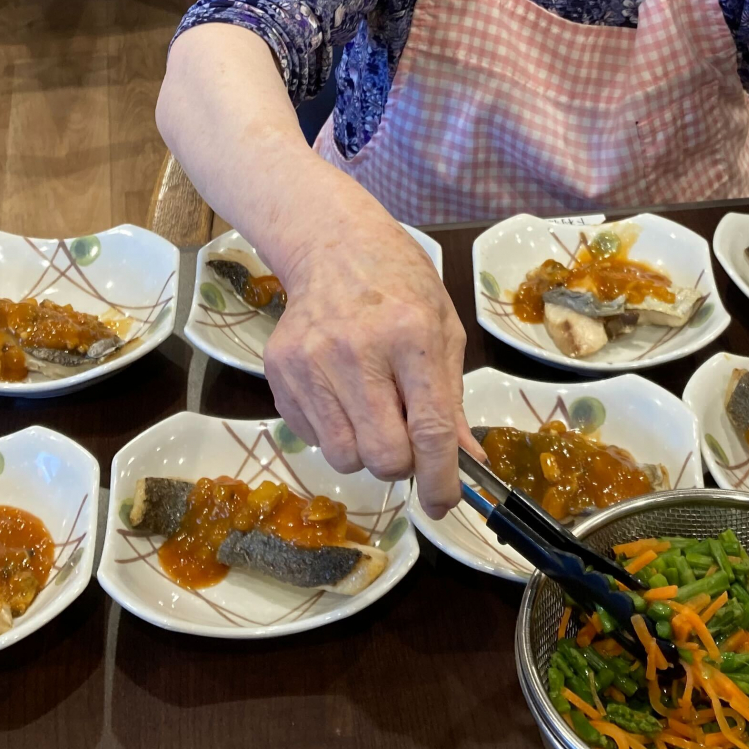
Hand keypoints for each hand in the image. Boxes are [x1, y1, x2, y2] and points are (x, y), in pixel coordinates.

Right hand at [260, 194, 479, 516]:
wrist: (334, 245)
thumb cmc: (402, 286)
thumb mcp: (444, 331)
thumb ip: (452, 401)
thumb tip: (468, 463)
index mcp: (411, 337)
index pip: (428, 430)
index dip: (441, 479)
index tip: (444, 503)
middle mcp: (357, 351)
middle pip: (382, 455)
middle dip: (401, 465)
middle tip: (406, 441)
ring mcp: (311, 361)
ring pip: (343, 455)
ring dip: (364, 450)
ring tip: (372, 412)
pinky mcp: (280, 369)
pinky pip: (311, 437)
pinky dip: (333, 431)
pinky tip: (342, 394)